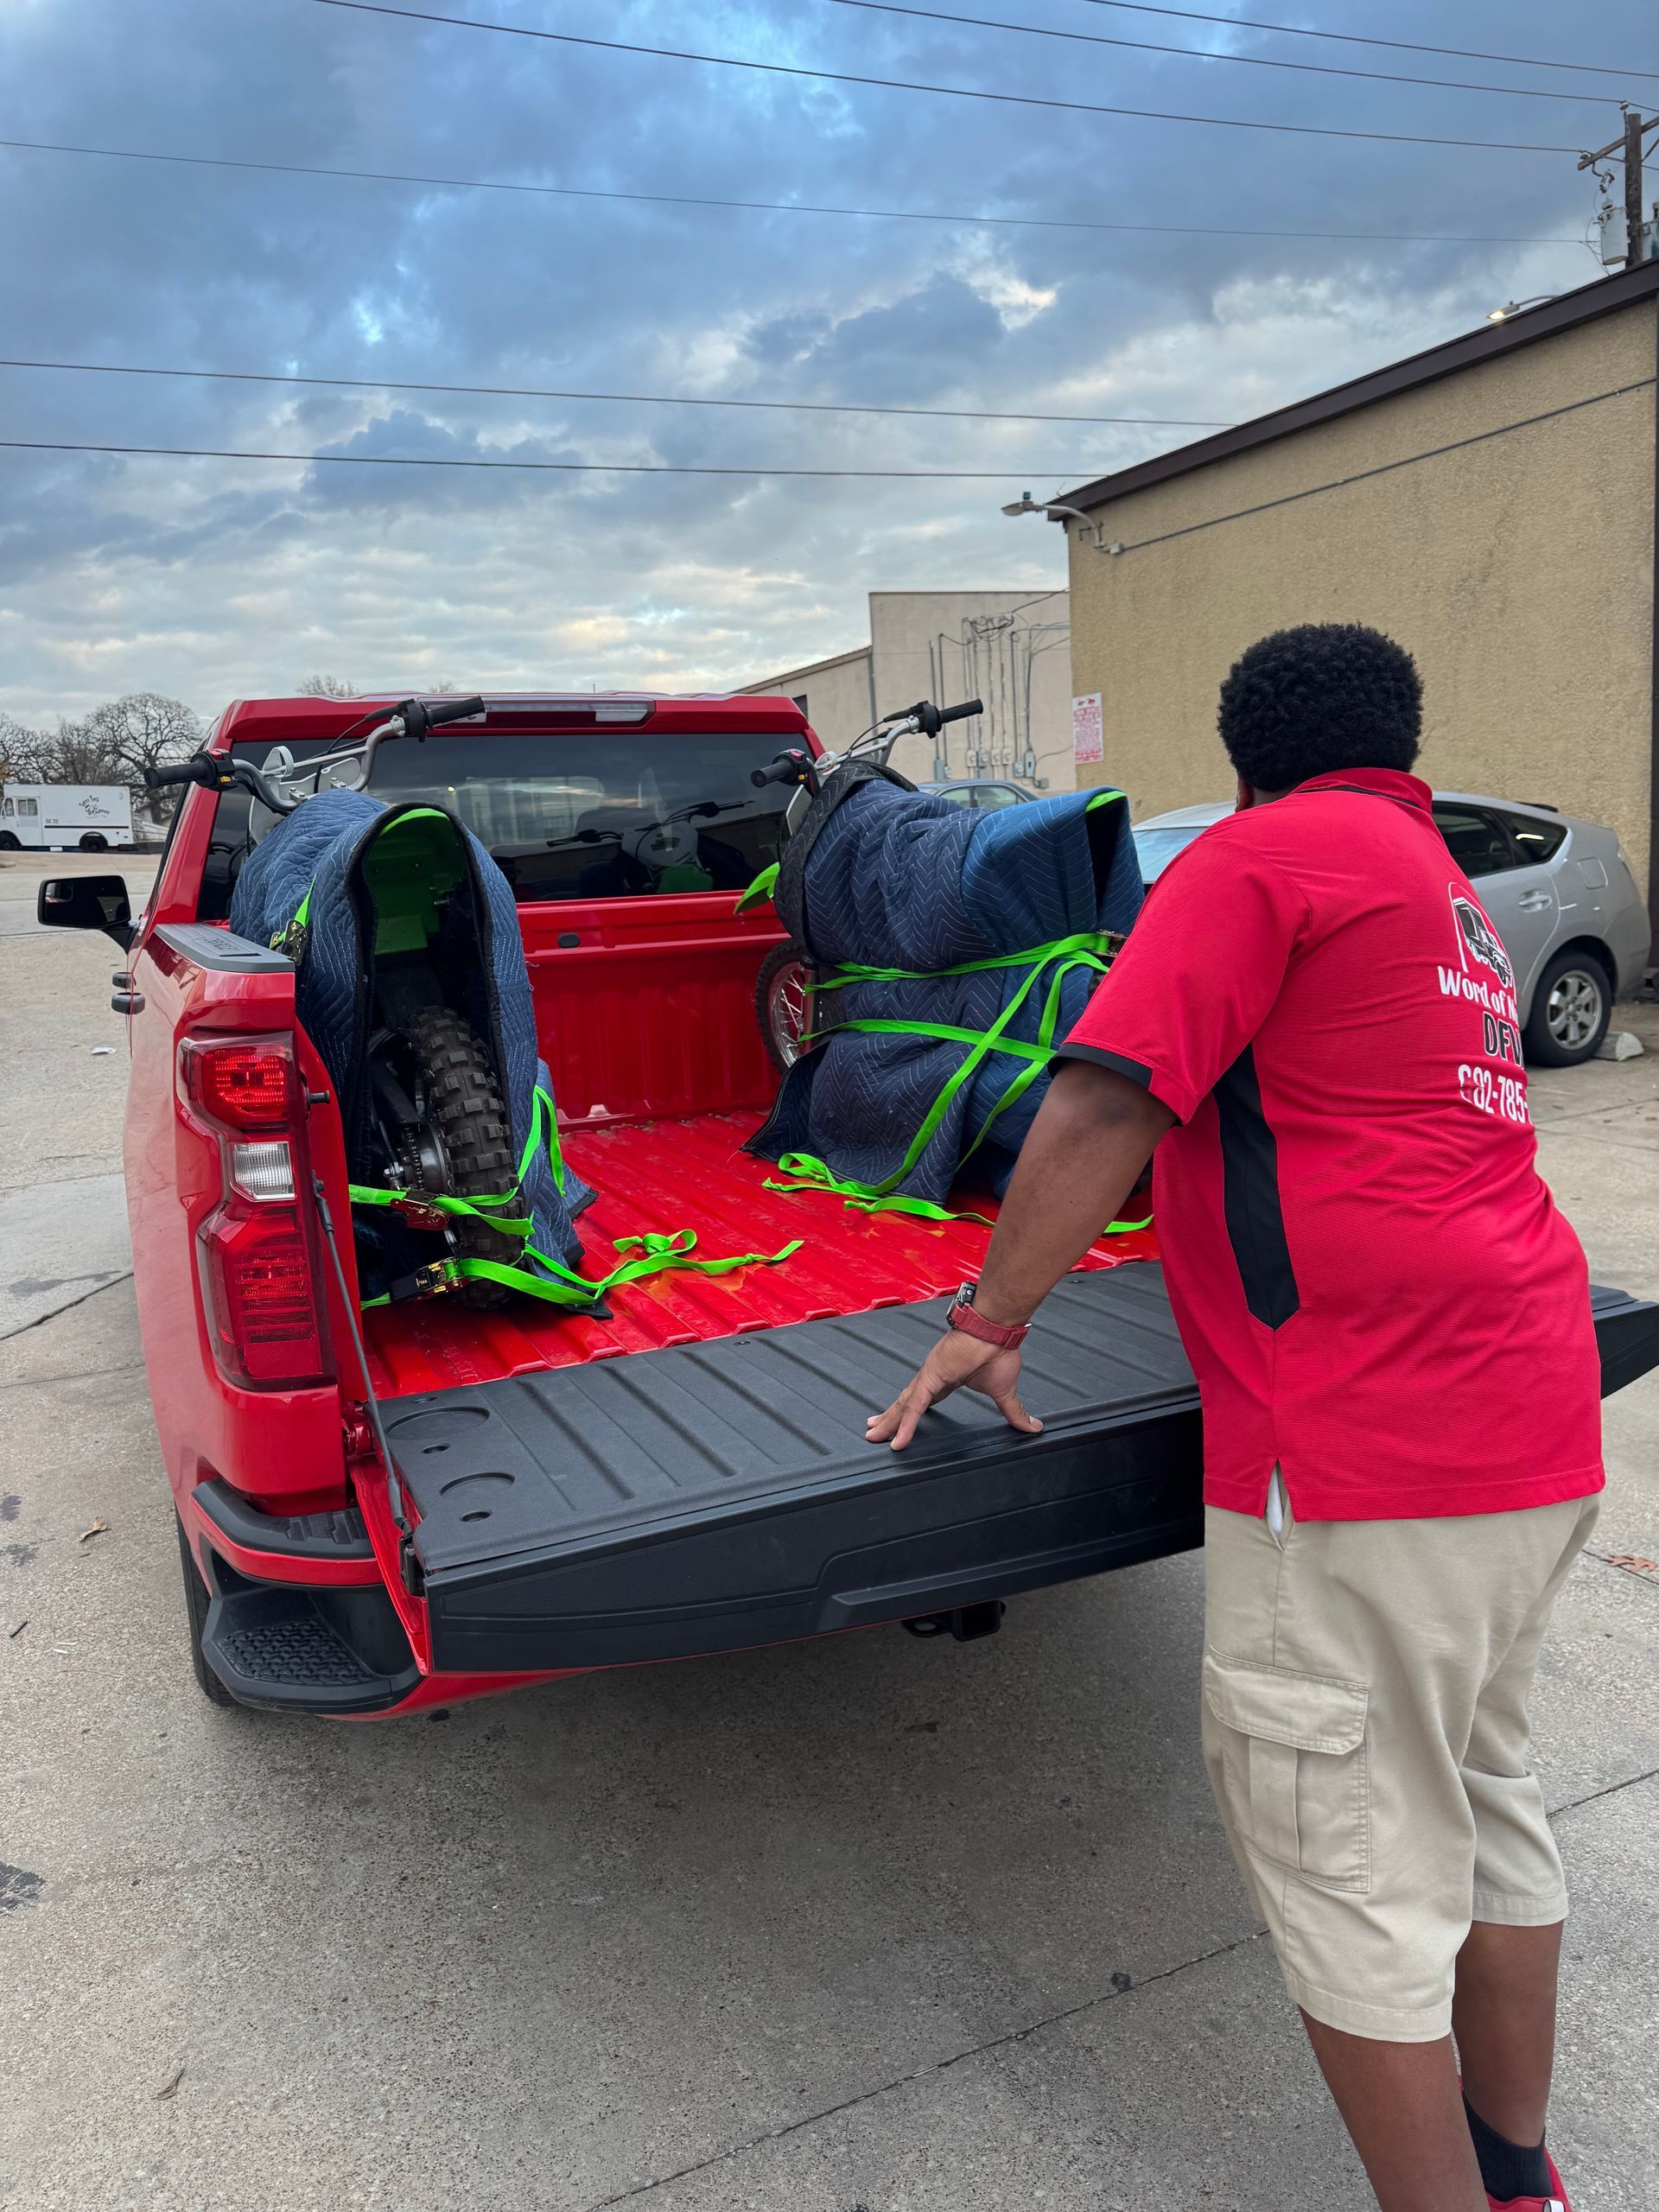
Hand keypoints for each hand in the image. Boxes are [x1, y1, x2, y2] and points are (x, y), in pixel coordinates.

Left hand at [865, 1328, 1041, 1451]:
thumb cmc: (999, 1350)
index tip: (899, 1421)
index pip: (924, 1400)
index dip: (911, 1412)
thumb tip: (1034, 1427)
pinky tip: (897, 1440)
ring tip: (873, 1435)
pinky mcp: (931, 1377)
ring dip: (889, 1422)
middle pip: (906, 1402)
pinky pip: (915, 1406)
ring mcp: (929, 1376)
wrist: (997, 1329)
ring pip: (903, 1405)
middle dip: (890, 1417)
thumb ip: (1015, 1412)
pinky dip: (906, 1424)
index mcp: (947, 1378)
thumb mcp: (1005, 1392)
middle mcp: (933, 1376)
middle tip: (874, 1430)